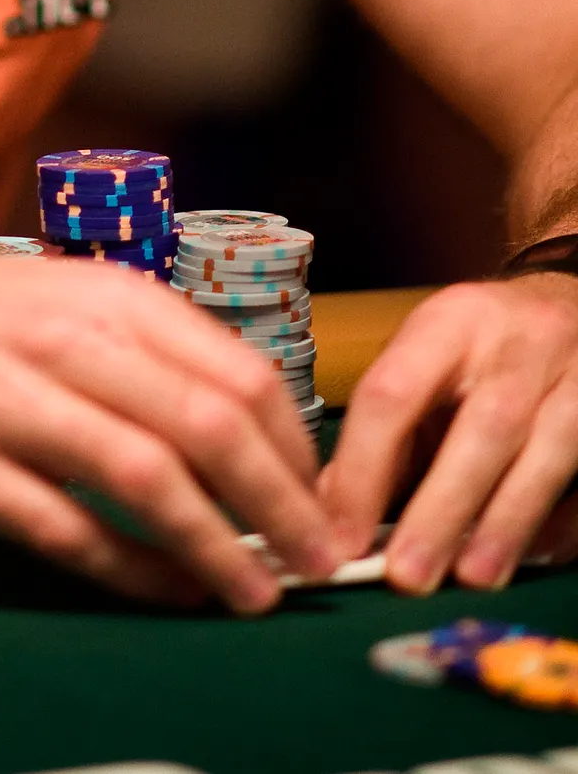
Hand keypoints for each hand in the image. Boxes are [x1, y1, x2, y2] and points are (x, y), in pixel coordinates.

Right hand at [0, 234, 338, 611]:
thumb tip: (242, 422)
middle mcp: (64, 339)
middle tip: (316, 562)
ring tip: (255, 594)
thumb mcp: (52, 295)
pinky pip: (66, 530)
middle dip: (283, 507)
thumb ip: (138, 348)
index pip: (238, 372)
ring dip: (219, 548)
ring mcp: (8, 402)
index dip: (299, 449)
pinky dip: (131, 571)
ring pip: (150, 478)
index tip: (324, 500)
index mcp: (100, 294)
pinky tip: (164, 593)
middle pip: (211, 427)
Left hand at [321, 275, 577, 591]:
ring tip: (471, 578)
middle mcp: (516, 344)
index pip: (394, 392)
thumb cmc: (483, 349)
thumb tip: (333, 510)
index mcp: (448, 323)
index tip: (343, 537)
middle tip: (407, 576)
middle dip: (441, 508)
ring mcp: (574, 377)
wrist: (572, 308)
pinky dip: (559, 524)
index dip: (365, 469)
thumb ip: (387, 432)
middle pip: (481, 428)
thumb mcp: (427, 361)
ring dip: (504, 524)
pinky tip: (531, 556)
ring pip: (543, 454)